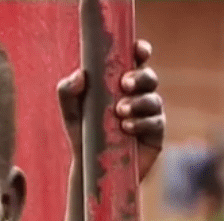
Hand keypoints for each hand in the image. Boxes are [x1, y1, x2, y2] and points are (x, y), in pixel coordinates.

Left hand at [57, 39, 164, 181]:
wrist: (91, 168)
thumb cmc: (83, 134)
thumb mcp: (71, 112)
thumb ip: (67, 92)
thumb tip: (80, 75)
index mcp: (121, 83)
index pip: (136, 60)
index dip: (141, 51)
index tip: (138, 50)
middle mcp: (139, 96)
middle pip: (150, 77)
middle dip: (140, 77)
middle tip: (124, 84)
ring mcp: (149, 115)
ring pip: (154, 100)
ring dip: (139, 102)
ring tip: (120, 112)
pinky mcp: (155, 136)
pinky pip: (156, 123)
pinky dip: (142, 123)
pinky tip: (127, 127)